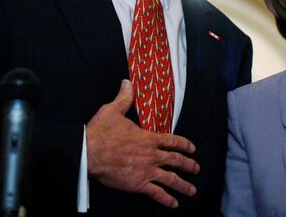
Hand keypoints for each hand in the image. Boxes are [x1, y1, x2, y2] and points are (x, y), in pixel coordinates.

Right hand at [86, 79, 199, 207]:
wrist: (89, 152)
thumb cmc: (101, 132)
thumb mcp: (113, 110)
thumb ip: (124, 98)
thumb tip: (127, 82)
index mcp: (148, 138)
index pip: (172, 141)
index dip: (184, 145)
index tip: (192, 149)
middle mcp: (151, 155)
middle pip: (176, 161)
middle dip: (189, 165)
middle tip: (196, 169)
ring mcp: (146, 171)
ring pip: (171, 179)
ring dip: (183, 185)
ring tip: (192, 190)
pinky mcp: (138, 184)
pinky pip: (156, 193)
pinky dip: (167, 200)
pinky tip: (174, 204)